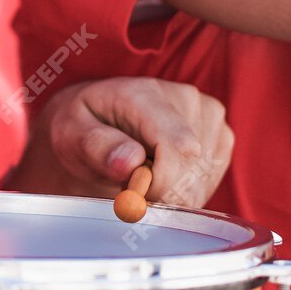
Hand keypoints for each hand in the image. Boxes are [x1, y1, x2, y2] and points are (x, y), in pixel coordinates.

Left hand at [6, 77, 233, 207]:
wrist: (99, 120)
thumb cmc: (83, 127)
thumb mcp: (70, 135)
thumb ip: (97, 146)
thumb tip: (129, 162)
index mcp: (145, 94)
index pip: (176, 146)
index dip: (159, 183)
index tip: (133, 194)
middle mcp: (184, 98)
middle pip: (190, 171)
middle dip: (159, 193)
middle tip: (128, 184)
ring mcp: (208, 116)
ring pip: (201, 182)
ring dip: (170, 195)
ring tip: (143, 177)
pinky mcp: (220, 136)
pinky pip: (210, 183)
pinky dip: (185, 193)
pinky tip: (162, 178)